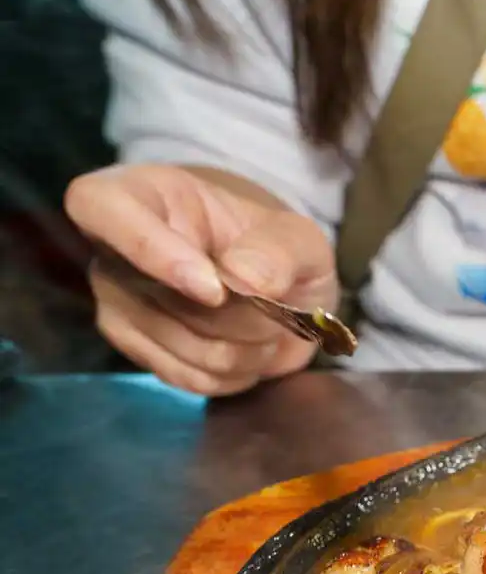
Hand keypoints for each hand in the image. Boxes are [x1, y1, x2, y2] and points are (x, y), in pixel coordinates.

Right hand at [66, 163, 337, 395]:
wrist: (272, 289)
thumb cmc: (273, 248)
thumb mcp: (297, 239)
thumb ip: (279, 252)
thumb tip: (244, 279)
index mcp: (142, 195)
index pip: (100, 208)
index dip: (152, 251)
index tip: (212, 290)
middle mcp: (114, 251)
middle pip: (168, 300)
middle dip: (240, 316)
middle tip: (276, 307)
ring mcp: (118, 305)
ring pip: (186, 348)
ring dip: (245, 349)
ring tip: (264, 326)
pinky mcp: (137, 351)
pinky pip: (189, 378)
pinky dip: (235, 374)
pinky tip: (247, 350)